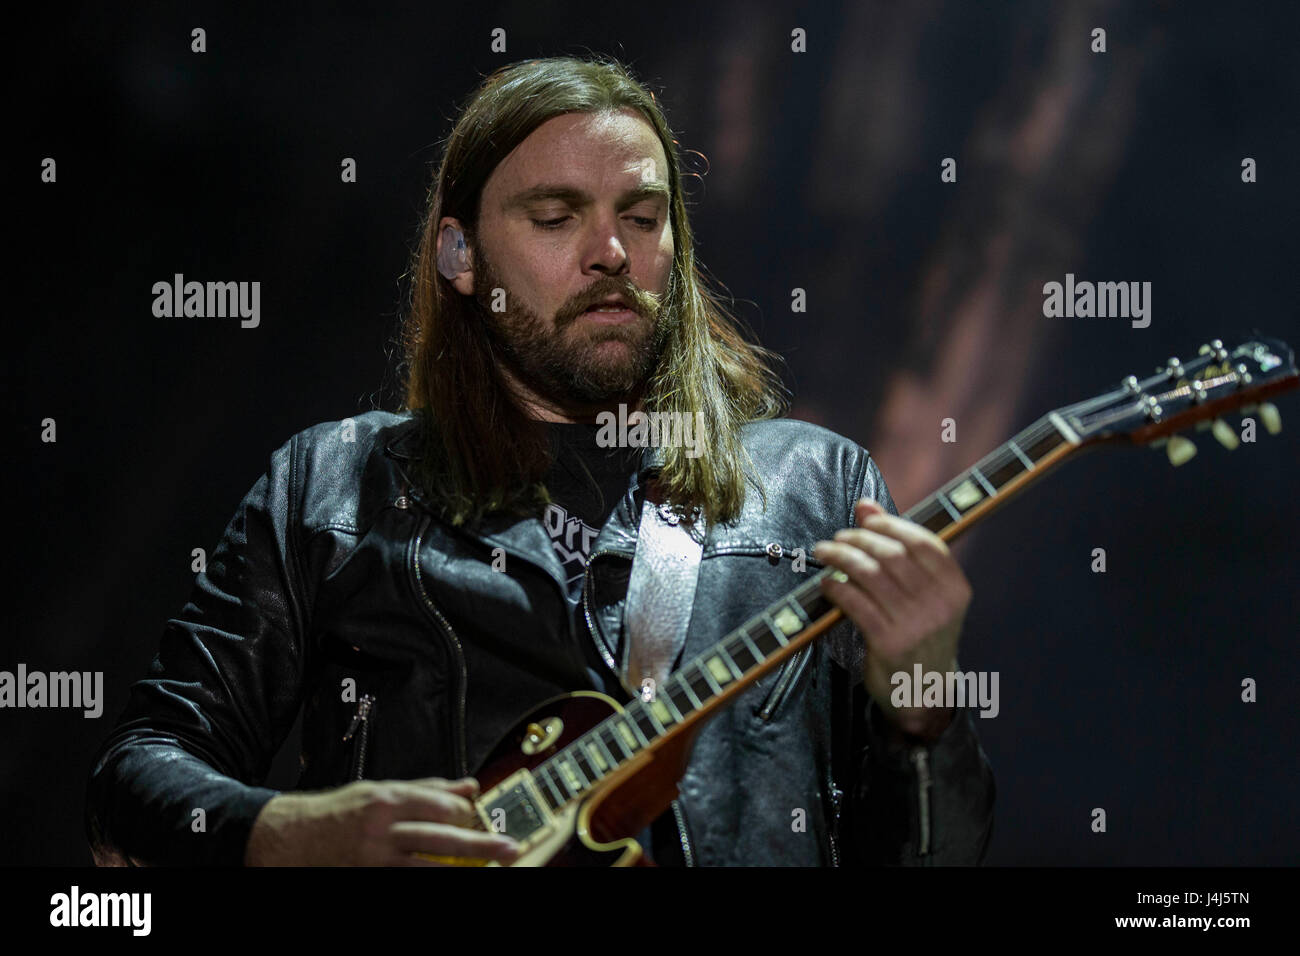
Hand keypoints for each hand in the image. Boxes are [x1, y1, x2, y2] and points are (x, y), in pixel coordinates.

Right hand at [245, 776, 521, 865]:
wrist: (294, 837)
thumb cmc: (339, 811)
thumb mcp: (381, 789)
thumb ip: (427, 788)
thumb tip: (468, 785)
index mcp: (388, 800)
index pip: (439, 805)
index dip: (464, 812)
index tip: (479, 816)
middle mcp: (383, 829)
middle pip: (441, 836)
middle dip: (480, 844)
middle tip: (508, 848)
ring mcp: (376, 857)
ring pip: (428, 865)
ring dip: (461, 868)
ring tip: (486, 869)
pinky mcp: (370, 875)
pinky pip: (408, 879)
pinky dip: (430, 878)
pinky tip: (447, 876)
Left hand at [813, 498, 971, 741]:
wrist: (923, 692)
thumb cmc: (920, 634)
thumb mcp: (923, 595)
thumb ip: (899, 550)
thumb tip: (865, 504)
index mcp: (955, 589)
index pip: (924, 543)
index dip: (890, 524)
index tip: (866, 519)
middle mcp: (940, 605)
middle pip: (893, 555)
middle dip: (859, 538)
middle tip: (838, 537)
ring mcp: (916, 625)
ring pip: (870, 574)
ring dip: (841, 556)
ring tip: (825, 552)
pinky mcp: (889, 643)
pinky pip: (855, 603)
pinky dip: (836, 587)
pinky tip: (826, 583)